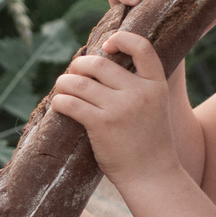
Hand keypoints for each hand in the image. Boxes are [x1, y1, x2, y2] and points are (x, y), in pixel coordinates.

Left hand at [46, 30, 181, 195]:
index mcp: (156, 85)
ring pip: (79, 82)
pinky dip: (60, 101)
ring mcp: (120, 108)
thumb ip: (138, 87)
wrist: (153, 177)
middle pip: (99, 63)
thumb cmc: (149, 143)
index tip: (106, 46)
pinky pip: (70, 103)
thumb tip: (101, 65)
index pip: (141, 47)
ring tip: (62, 88)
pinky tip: (60, 105)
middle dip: (80, 65)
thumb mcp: (156, 107)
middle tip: (73, 74)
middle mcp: (139, 92)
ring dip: (64, 82)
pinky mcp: (101, 125)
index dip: (120, 39)